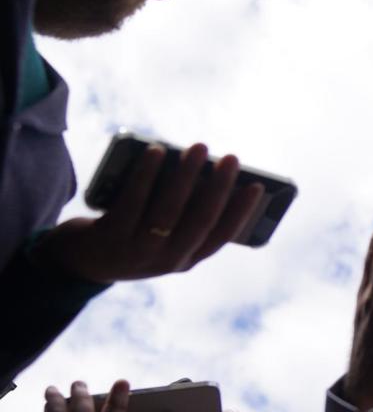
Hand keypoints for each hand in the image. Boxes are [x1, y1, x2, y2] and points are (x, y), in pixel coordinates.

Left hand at [32, 144, 263, 283]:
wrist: (78, 262)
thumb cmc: (129, 237)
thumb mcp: (161, 236)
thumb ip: (182, 215)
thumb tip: (201, 172)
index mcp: (185, 260)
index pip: (221, 236)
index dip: (240, 212)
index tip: (256, 186)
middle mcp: (167, 260)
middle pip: (200, 221)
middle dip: (219, 186)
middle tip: (230, 158)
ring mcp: (138, 252)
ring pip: (169, 210)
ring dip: (186, 175)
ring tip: (198, 148)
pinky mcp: (110, 239)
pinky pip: (133, 201)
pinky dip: (146, 174)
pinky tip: (155, 151)